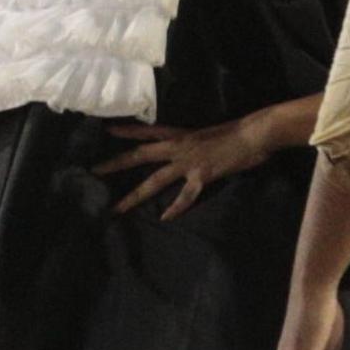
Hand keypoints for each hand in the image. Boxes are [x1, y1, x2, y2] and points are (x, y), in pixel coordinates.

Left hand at [95, 119, 270, 219]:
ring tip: (117, 208)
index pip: (148, 131)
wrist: (255, 133)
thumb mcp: (209, 134)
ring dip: (135, 195)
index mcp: (181, 135)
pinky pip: (185, 196)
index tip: (106, 130)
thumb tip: (191, 151)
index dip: (127, 130)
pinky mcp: (203, 176)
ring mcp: (189, 162)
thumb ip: (195, 144)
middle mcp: (179, 147)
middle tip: (94, 171)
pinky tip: (165, 218)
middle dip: (116, 164)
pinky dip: (175, 208)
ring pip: (155, 180)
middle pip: (140, 155)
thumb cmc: (237, 132)